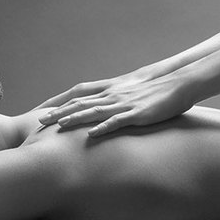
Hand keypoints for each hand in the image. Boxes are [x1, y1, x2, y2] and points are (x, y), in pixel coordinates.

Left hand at [38, 71, 195, 136]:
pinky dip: (103, 127)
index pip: (79, 93)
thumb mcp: (134, 94)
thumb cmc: (159, 91)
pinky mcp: (137, 113)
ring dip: (74, 118)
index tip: (43, 109)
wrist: (179, 84)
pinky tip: (91, 135)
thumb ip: (119, 101)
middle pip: (81, 102)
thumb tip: (109, 111)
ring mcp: (124, 103)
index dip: (60, 101)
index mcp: (111, 89)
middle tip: (40, 121)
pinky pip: (117, 121)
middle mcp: (113, 94)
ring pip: (94, 111)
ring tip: (57, 126)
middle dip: (60, 111)